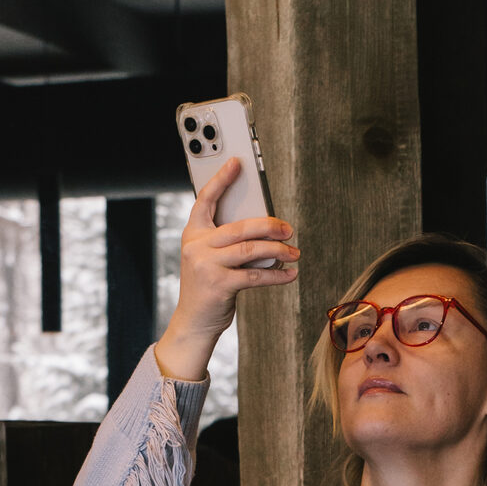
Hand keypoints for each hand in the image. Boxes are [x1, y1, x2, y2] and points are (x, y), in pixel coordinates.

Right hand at [156, 159, 298, 379]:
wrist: (193, 322)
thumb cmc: (206, 287)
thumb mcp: (209, 259)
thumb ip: (228, 242)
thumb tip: (265, 231)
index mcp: (193, 234)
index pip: (206, 200)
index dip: (222, 180)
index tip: (238, 163)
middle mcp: (197, 246)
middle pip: (240, 226)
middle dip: (270, 226)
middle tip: (288, 229)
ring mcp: (206, 265)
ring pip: (251, 249)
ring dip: (278, 251)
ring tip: (294, 253)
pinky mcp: (219, 285)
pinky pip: (255, 276)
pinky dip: (276, 275)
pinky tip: (289, 274)